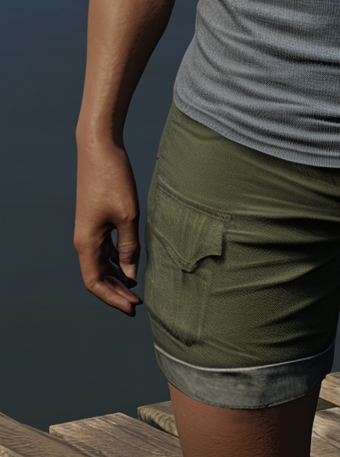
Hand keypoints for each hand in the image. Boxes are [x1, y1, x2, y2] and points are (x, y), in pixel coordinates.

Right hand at [74, 140, 141, 313]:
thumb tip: (131, 275)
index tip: (133, 307)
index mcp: (86, 243)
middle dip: (116, 293)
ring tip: (136, 290)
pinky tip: (131, 267)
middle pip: (97, 277)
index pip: (95, 283)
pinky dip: (116, 262)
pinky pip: (104, 250)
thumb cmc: (113, 179)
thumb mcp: (129, 216)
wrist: (99, 149)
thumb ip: (130, 247)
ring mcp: (88, 231)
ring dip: (117, 279)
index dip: (113, 298)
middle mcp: (83, 240)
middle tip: (138, 305)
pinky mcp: (95, 222)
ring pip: (101, 265)